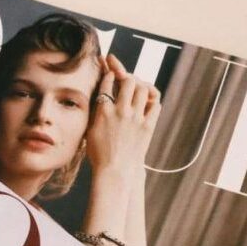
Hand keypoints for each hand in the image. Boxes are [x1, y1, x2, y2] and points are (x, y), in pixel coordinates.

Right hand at [85, 54, 160, 180]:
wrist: (115, 171)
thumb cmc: (99, 154)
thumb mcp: (90, 130)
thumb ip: (96, 111)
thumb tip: (100, 97)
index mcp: (103, 110)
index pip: (108, 82)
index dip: (110, 74)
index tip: (111, 74)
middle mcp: (120, 110)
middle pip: (129, 80)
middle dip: (127, 76)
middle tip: (126, 79)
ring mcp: (136, 117)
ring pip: (143, 89)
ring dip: (141, 85)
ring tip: (138, 88)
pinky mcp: (148, 125)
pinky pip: (156, 104)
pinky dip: (152, 99)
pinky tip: (147, 102)